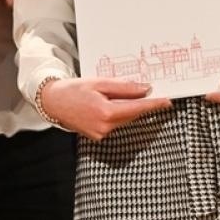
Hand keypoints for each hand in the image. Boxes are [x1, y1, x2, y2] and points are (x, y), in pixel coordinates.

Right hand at [40, 77, 170, 140]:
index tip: (167, 101)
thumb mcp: (98, 83)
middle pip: (132, 114)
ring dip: (129, 109)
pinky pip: (116, 124)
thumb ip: (123, 87)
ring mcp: (101, 134)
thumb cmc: (73, 90)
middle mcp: (105, 127)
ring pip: (125, 120)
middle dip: (141, 104)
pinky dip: (119, 114)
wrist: (52, 102)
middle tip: (151, 93)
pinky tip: (114, 105)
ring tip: (127, 96)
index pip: (137, 108)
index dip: (154, 104)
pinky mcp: (98, 136)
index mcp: (106, 112)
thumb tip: (145, 89)